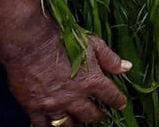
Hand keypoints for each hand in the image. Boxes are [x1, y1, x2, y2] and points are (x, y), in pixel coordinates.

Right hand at [5, 25, 129, 126]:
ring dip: (76, 124)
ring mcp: (54, 105)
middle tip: (99, 115)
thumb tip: (127, 67)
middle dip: (97, 116)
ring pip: (68, 125)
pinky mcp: (34, 108)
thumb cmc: (63, 40)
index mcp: (92, 81)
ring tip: (78, 121)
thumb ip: (110, 59)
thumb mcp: (93, 44)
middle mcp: (74, 97)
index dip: (118, 101)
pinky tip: (54, 125)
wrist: (31, 43)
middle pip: (90, 115)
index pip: (111, 96)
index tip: (121, 104)